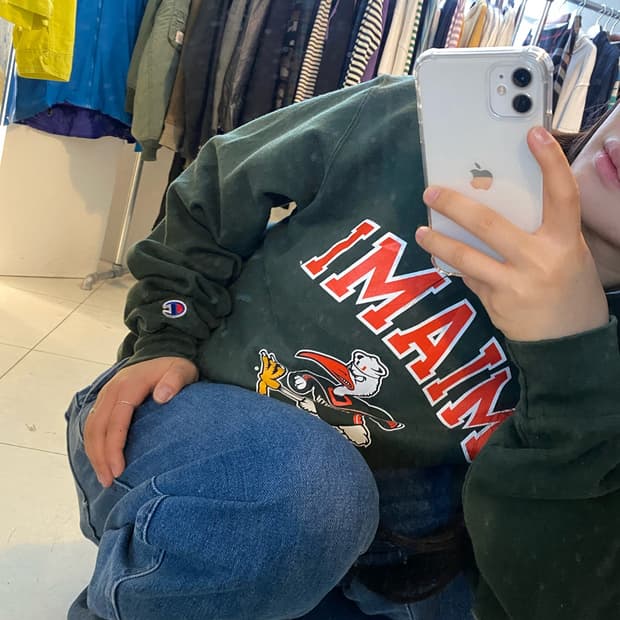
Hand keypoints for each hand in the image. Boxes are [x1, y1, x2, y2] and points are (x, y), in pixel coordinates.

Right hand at [84, 356, 197, 486]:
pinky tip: (100, 460)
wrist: (162, 351)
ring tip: (103, 477)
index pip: (116, 421)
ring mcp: (106, 394)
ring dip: (94, 454)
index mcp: (129, 386)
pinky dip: (93, 443)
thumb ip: (174, 381)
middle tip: (109, 482)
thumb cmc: (174, 366)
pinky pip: (93, 424)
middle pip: (98, 428)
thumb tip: (162, 397)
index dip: (115, 447)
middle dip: (101, 457)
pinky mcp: (105, 400)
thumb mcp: (181, 370)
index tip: (119, 469)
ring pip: (91, 428)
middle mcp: (112, 390)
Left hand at [415, 126, 607, 341]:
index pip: (562, 195)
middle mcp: (538, 261)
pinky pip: (469, 277)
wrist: (570, 344)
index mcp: (565, 243)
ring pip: (466, 257)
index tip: (534, 134)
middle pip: (489, 224)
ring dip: (438, 242)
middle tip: (431, 191)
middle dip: (455, 205)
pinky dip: (457, 266)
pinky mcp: (495, 304)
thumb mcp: (568, 254)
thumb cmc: (570, 290)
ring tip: (422, 230)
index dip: (550, 162)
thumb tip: (500, 203)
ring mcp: (513, 285)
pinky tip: (445, 258)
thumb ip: (541, 231)